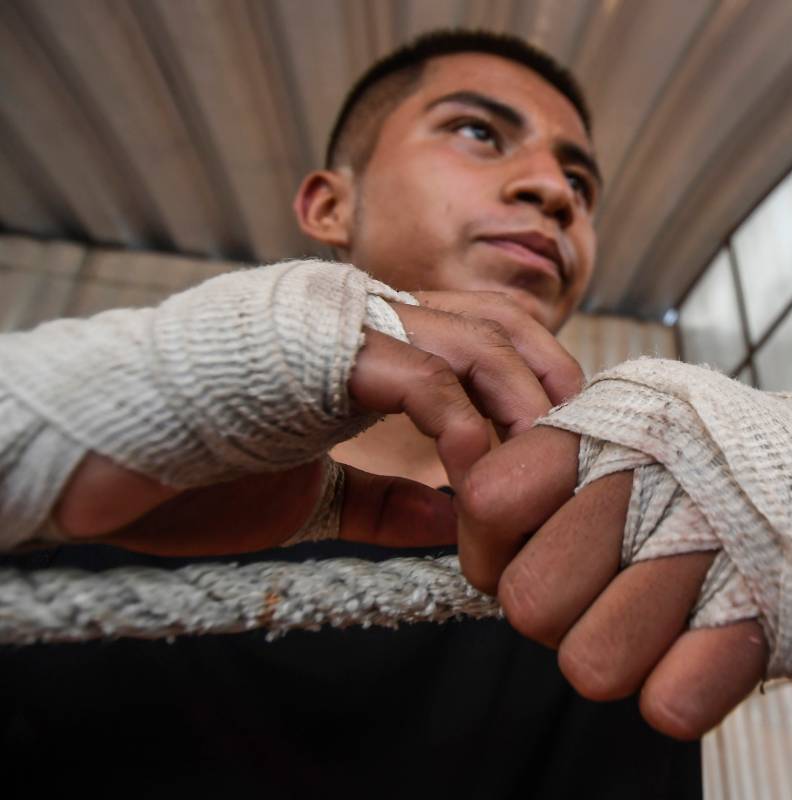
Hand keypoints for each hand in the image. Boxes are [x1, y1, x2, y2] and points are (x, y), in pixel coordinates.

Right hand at [50, 291, 584, 555]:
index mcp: (368, 343)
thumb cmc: (190, 472)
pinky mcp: (319, 353)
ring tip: (549, 470)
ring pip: (476, 341)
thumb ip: (385, 501)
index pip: (483, 330)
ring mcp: (343, 327)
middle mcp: (366, 319)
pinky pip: (420, 377)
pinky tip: (475, 478)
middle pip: (501, 323)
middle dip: (553, 385)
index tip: (569, 438)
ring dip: (524, 406)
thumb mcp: (313, 496)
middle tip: (586, 454)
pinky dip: (461, 427)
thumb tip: (452, 525)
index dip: (536, 375)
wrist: (92, 460)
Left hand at [456, 426, 767, 739]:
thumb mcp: (626, 424)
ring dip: (618, 654)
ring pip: (591, 666)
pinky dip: (679, 691)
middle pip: (530, 604)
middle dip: (558, 613)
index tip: (528, 552)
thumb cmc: (710, 460)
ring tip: (657, 616)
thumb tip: (475, 513)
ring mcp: (709, 545)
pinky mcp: (762, 615)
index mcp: (603, 431)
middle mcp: (650, 479)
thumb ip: (546, 467)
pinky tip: (699, 649)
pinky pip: (673, 704)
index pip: (489, 503)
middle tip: (604, 590)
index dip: (494, 550)